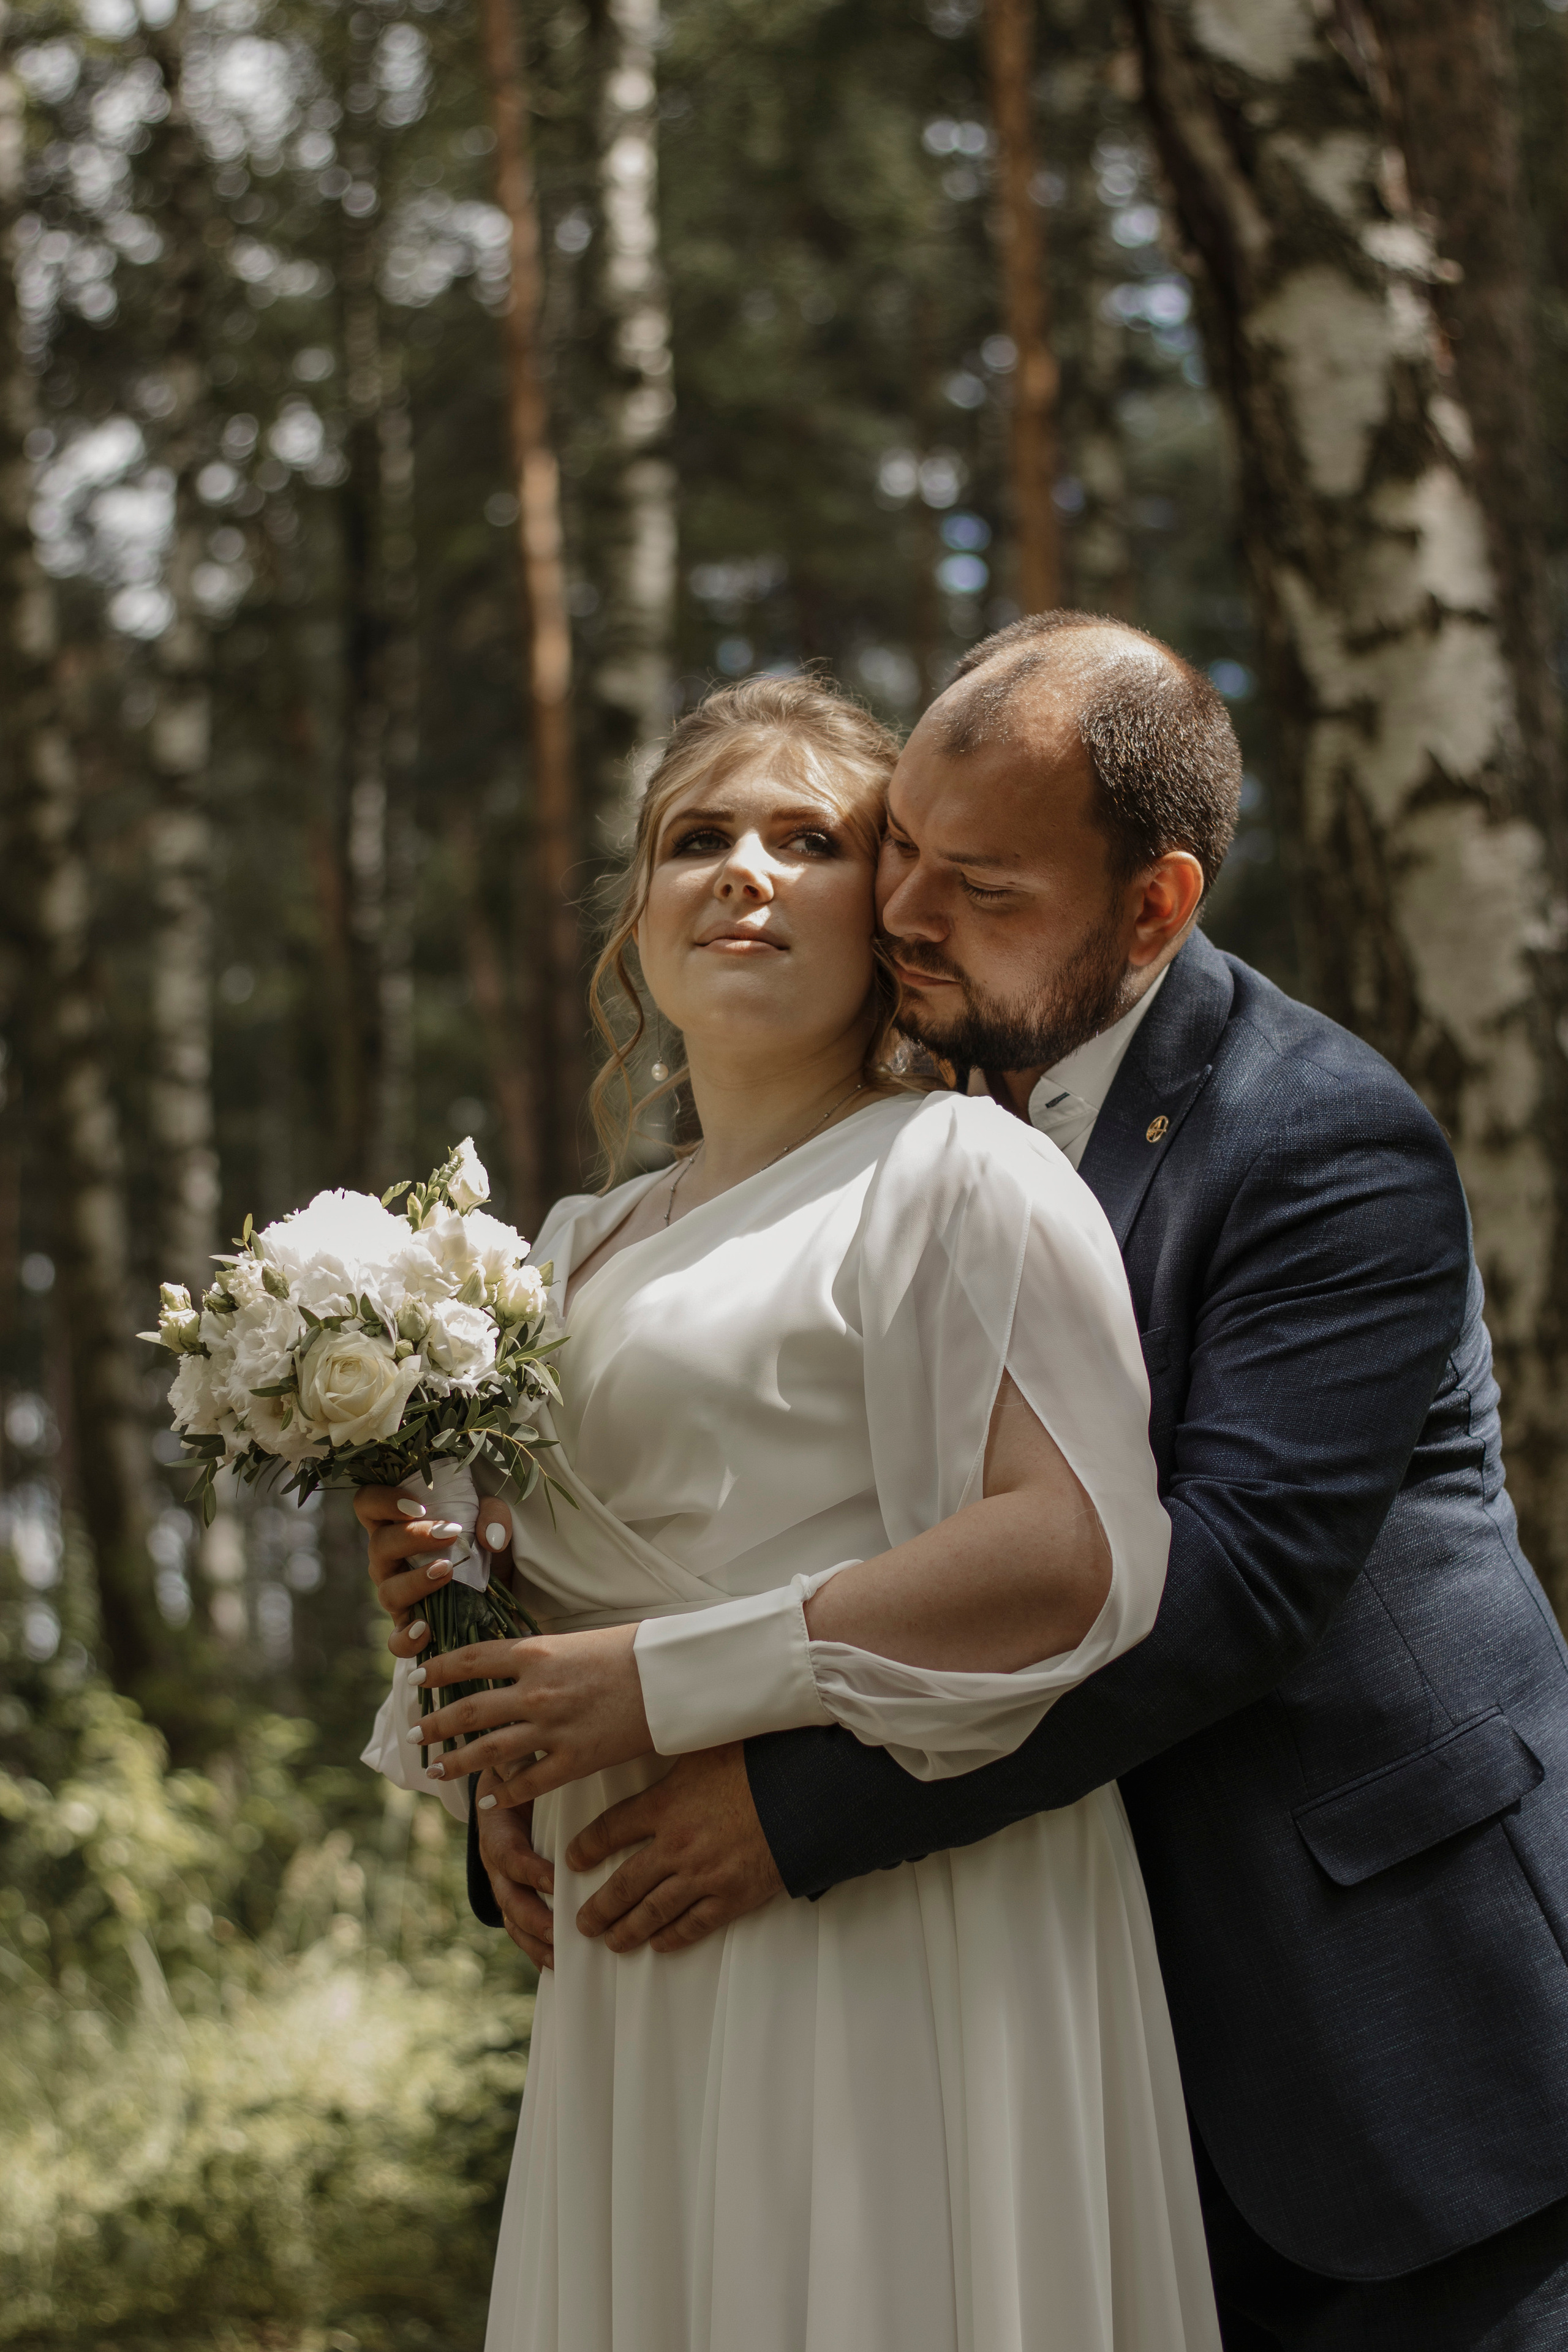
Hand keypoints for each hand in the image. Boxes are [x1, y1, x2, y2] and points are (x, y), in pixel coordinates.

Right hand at [353, 1486, 515, 1659]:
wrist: (497, 1586)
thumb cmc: (480, 1541)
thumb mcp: (491, 1519)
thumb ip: (493, 1515)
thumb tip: (491, 1538)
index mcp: (396, 1524)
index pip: (367, 1503)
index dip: (382, 1501)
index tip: (417, 1506)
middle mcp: (387, 1559)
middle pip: (378, 1545)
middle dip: (413, 1537)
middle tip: (449, 1533)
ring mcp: (394, 1593)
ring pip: (388, 1590)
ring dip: (416, 1580)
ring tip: (447, 1571)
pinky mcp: (408, 1626)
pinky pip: (396, 1639)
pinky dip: (407, 1637)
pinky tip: (426, 1629)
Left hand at [406, 1624, 652, 1797]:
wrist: (672, 1677)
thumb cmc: (632, 1651)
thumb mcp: (577, 1642)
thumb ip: (541, 1657)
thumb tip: (513, 1667)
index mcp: (536, 1652)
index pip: (470, 1659)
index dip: (438, 1670)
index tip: (417, 1679)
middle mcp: (536, 1691)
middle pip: (469, 1710)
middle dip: (434, 1724)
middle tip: (413, 1733)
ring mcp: (553, 1729)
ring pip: (488, 1751)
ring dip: (455, 1762)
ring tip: (435, 1770)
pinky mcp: (574, 1760)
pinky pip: (528, 1783)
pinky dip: (503, 1794)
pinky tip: (488, 1802)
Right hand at [476, 1771, 554, 1969]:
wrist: (494, 1787)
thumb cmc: (512, 1774)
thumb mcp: (512, 1765)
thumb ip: (517, 1767)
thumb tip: (523, 1751)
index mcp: (495, 1833)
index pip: (511, 1857)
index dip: (531, 1871)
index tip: (555, 1883)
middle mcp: (495, 1864)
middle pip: (510, 1899)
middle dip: (534, 1920)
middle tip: (560, 1935)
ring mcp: (502, 1883)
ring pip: (514, 1920)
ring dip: (535, 1944)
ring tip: (560, 1962)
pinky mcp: (513, 1894)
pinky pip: (521, 1927)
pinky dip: (535, 1948)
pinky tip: (555, 1966)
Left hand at [567, 1745, 783, 1953]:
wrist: (805, 1796)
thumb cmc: (759, 1763)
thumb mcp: (707, 1745)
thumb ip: (677, 1749)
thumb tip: (660, 1730)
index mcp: (665, 1804)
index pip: (611, 1830)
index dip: (586, 1848)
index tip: (574, 1860)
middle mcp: (676, 1845)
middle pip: (624, 1885)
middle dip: (599, 1908)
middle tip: (582, 1924)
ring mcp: (703, 1875)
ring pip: (653, 1912)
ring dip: (627, 1930)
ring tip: (612, 1941)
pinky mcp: (732, 1896)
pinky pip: (694, 1924)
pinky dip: (674, 1937)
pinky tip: (661, 1943)